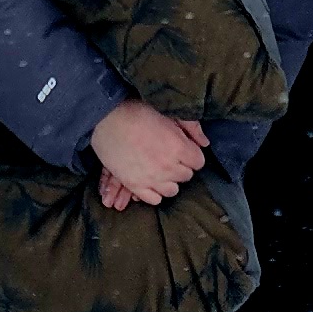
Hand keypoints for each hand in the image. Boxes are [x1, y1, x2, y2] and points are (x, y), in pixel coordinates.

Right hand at [91, 100, 208, 210]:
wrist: (107, 118)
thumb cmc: (138, 111)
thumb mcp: (168, 114)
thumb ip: (191, 127)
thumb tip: (205, 142)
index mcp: (179, 147)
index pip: (198, 162)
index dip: (191, 155)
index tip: (183, 150)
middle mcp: (168, 167)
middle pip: (186, 176)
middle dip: (181, 166)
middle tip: (169, 157)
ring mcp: (151, 178)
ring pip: (172, 191)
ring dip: (169, 181)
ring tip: (160, 170)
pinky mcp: (135, 185)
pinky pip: (153, 199)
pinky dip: (154, 192)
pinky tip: (150, 181)